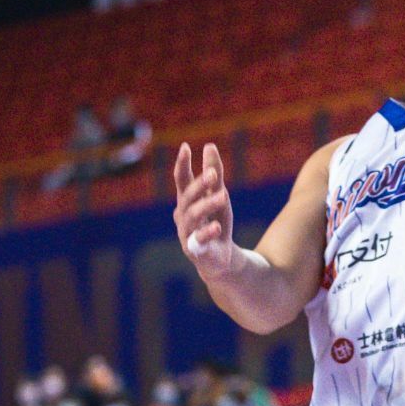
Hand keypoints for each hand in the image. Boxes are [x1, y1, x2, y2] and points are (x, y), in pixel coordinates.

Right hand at [172, 143, 239, 281]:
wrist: (221, 260)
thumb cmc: (216, 223)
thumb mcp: (218, 196)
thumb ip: (214, 174)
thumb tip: (209, 146)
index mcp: (186, 201)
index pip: (181, 180)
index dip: (182, 164)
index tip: (186, 147)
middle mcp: (182, 216)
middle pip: (187, 197)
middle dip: (199, 185)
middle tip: (213, 173)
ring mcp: (186, 234)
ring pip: (192, 217)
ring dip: (207, 205)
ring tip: (223, 196)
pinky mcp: (195, 251)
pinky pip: (198, 241)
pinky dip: (207, 233)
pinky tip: (217, 227)